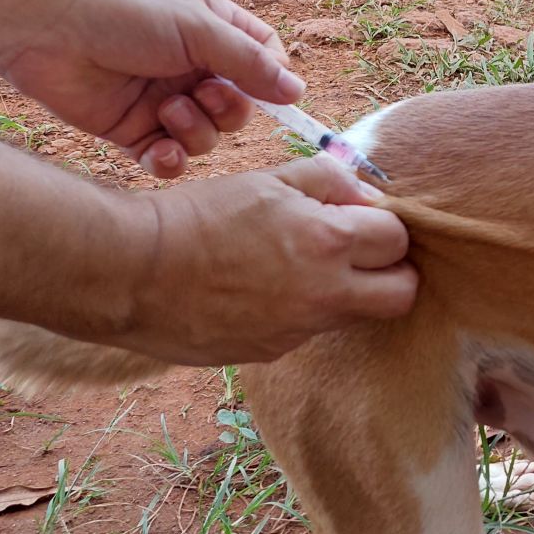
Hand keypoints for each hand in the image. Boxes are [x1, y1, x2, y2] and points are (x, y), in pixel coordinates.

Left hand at [0, 0, 303, 178]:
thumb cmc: (120, 5)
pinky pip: (167, 157)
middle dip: (230, 109)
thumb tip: (296, 91)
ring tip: (168, 112)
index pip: (261, 56)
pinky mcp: (129, 128)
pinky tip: (162, 153)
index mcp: (208, 24)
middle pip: (239, 105)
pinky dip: (171, 160)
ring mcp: (158, 97)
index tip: (274, 92)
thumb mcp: (196, 26)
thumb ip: (248, 63)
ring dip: (197, 131)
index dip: (272, 79)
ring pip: (207, 135)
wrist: (40, 20)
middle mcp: (186, 62)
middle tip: (205, 95)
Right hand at [113, 156, 416, 364]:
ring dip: (344, 293)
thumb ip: (326, 182)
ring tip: (299, 268)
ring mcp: (298, 330)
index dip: (386, 226)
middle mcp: (324, 294)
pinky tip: (261, 291)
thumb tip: (364, 195)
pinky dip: (299, 312)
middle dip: (394, 274)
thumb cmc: (197, 216)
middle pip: (401, 296)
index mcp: (327, 242)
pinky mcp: (270, 352)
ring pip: (353, 316)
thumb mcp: (266, 181)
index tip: (362, 220)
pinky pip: (306, 332)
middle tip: (363, 255)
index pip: (399, 240)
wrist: (132, 271)